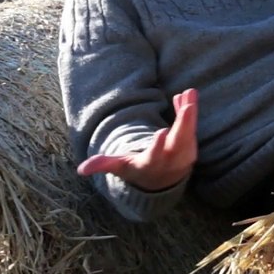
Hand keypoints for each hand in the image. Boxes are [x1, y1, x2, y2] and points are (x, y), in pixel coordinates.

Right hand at [77, 88, 198, 191]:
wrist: (161, 181)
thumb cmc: (137, 169)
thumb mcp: (121, 167)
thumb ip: (105, 164)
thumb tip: (82, 169)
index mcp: (150, 165)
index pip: (155, 156)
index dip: (159, 145)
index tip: (163, 131)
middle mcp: (170, 160)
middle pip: (179, 142)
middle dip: (184, 124)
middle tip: (190, 107)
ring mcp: (183, 154)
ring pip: (189, 132)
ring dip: (190, 112)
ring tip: (190, 92)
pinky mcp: (191, 145)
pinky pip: (192, 126)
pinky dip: (190, 111)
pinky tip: (187, 94)